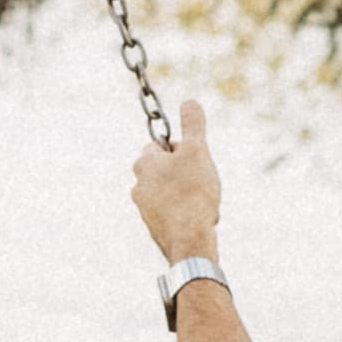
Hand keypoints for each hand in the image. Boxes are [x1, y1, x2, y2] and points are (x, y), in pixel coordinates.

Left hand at [134, 95, 223, 268]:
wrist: (189, 239)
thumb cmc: (192, 192)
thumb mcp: (197, 150)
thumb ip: (193, 125)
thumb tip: (189, 102)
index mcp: (144, 163)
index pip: (161, 145)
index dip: (184, 149)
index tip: (197, 160)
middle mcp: (138, 185)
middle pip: (167, 169)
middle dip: (187, 173)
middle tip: (203, 182)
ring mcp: (144, 208)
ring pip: (172, 191)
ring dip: (189, 193)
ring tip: (204, 202)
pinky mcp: (154, 227)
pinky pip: (174, 212)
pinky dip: (187, 212)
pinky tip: (200, 218)